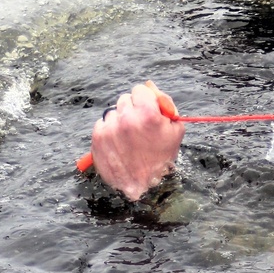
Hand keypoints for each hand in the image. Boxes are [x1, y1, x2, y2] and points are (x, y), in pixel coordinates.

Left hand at [90, 80, 184, 200]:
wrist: (143, 185)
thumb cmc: (161, 157)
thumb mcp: (175, 130)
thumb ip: (166, 104)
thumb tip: (151, 87)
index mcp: (147, 114)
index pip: (139, 90)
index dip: (145, 100)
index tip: (146, 110)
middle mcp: (127, 118)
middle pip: (125, 99)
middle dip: (132, 110)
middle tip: (139, 127)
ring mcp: (110, 128)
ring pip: (113, 112)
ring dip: (120, 120)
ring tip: (128, 138)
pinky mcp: (98, 137)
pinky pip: (102, 123)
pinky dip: (109, 131)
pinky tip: (118, 143)